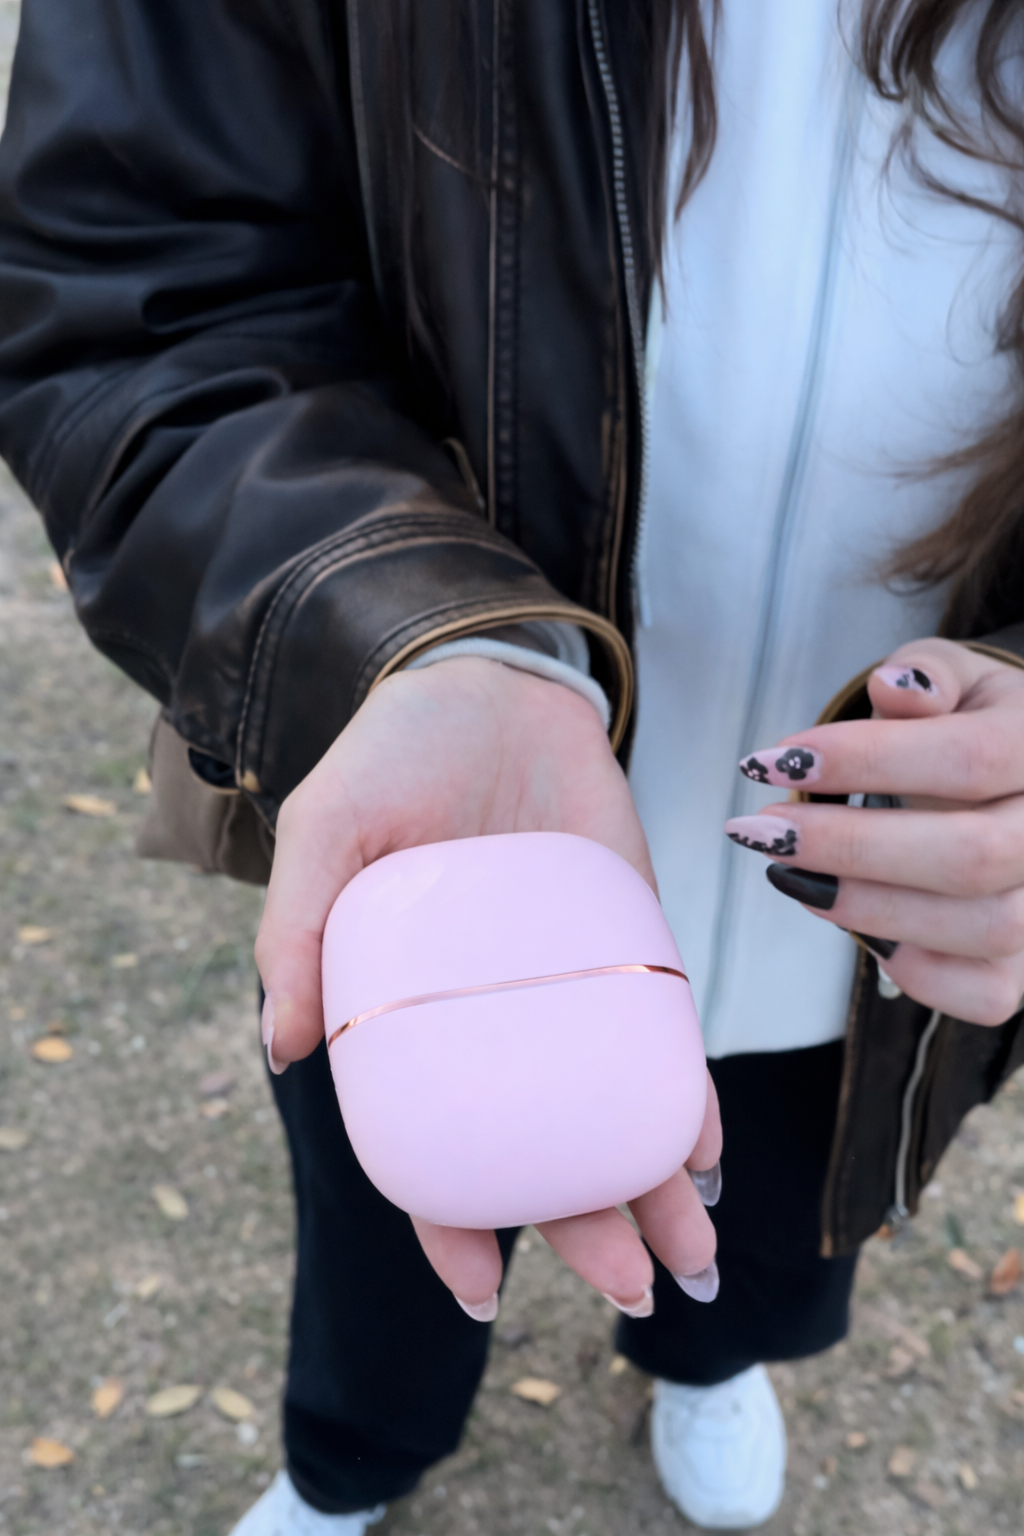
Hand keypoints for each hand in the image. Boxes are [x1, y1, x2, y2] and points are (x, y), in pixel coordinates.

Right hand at [256, 658, 719, 1316]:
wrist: (492, 677)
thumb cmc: (393, 756)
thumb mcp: (326, 830)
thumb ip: (298, 930)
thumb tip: (287, 1050)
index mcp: (416, 1014)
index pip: (433, 1144)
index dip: (452, 1223)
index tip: (480, 1294)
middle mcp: (497, 1019)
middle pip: (544, 1149)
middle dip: (588, 1230)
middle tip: (635, 1288)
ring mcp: (570, 986)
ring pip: (613, 1111)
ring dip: (656, 1189)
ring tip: (696, 1253)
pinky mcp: (632, 943)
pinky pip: (664, 1034)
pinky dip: (690, 1095)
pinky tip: (710, 1150)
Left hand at [727, 637, 1023, 1025]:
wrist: (1009, 776)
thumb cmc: (967, 722)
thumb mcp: (951, 678)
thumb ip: (924, 679)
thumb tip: (893, 686)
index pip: (968, 759)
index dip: (866, 762)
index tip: (772, 762)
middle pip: (971, 856)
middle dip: (850, 847)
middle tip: (765, 830)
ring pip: (979, 926)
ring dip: (866, 906)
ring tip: (794, 873)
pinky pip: (984, 994)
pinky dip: (913, 969)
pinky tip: (858, 926)